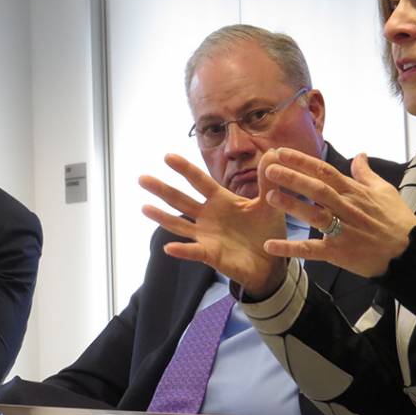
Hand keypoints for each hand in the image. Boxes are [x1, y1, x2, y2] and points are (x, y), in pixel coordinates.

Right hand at [139, 153, 287, 297]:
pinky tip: (169, 247)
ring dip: (161, 217)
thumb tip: (273, 152)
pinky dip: (182, 249)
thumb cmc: (267, 230)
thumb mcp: (269, 202)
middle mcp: (208, 216)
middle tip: (142, 178)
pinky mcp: (210, 254)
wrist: (271, 262)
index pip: (199, 181)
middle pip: (180, 199)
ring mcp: (206, 235)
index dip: (184, 169)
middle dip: (162, 189)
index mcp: (220, 200)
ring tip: (144, 208)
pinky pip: (193, 251)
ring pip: (179, 224)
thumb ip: (267, 180)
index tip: (167, 156)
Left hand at [261, 150, 415, 277]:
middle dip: (292, 178)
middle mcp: (346, 208)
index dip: (302, 161)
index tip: (281, 152)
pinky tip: (270, 245)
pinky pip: (312, 250)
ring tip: (269, 196)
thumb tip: (360, 154)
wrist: (410, 253)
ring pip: (314, 215)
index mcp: (354, 192)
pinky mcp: (338, 252)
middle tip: (269, 169)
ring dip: (292, 205)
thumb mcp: (385, 191)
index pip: (325, 171)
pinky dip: (291, 248)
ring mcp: (342, 230)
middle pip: (317, 189)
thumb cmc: (398, 220)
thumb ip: (366, 173)